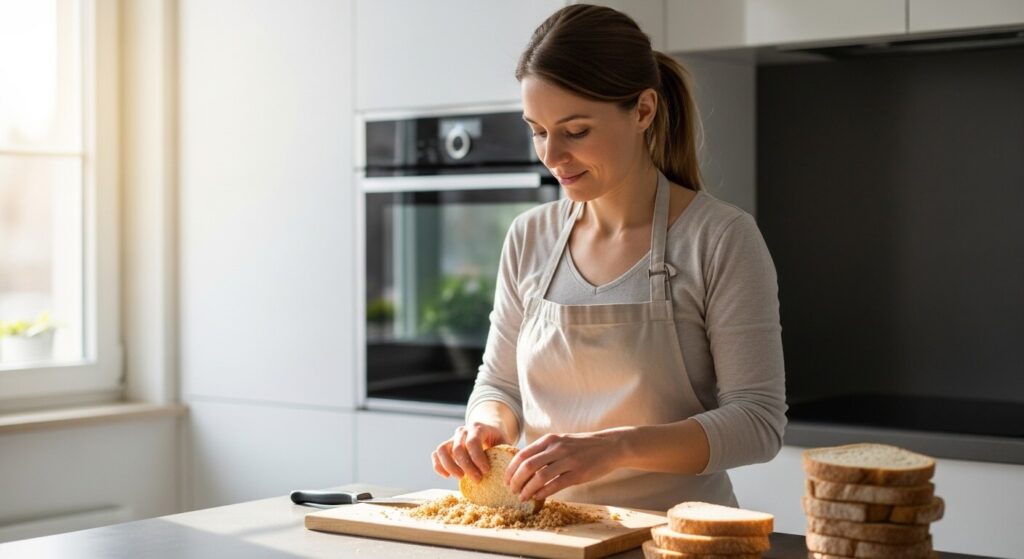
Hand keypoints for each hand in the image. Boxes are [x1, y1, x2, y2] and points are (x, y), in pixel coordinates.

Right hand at [432, 422, 507, 482]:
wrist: (488, 428)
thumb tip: (514, 468)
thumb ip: (506, 452)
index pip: (473, 442)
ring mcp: (452, 437)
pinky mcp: (446, 446)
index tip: (486, 472)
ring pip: (442, 450)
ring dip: (450, 467)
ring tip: (461, 478)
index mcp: (478, 427)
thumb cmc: (497, 439)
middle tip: (478, 480)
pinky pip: (436, 454)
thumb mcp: (504, 442)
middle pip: (458, 449)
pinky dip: (438, 466)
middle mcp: (462, 431)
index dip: (478, 459)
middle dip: (467, 467)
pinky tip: (447, 476)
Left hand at [505, 431, 622, 501]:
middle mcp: (557, 448)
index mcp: (550, 440)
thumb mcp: (561, 441)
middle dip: (516, 480)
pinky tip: (537, 497)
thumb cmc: (583, 446)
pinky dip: (543, 492)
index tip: (506, 479)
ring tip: (522, 496)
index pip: (523, 454)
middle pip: (528, 466)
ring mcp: (568, 461)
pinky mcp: (578, 474)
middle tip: (511, 490)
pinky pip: (555, 485)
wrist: (610, 446)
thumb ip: (544, 450)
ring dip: (527, 489)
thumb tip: (524, 465)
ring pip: (540, 477)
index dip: (511, 469)